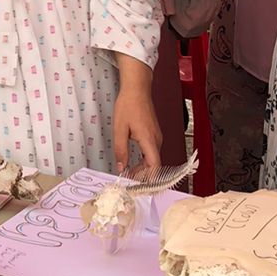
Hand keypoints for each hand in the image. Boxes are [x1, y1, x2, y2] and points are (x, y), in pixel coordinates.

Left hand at [112, 57, 161, 172]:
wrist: (137, 89)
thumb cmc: (128, 105)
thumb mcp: (119, 129)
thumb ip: (120, 150)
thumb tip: (121, 167)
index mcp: (149, 140)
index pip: (154, 167)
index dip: (149, 180)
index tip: (139, 186)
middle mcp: (156, 140)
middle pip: (154, 165)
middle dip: (143, 176)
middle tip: (128, 180)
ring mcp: (156, 137)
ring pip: (153, 159)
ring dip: (143, 168)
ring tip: (128, 172)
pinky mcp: (154, 134)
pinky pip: (151, 152)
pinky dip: (144, 160)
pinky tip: (134, 162)